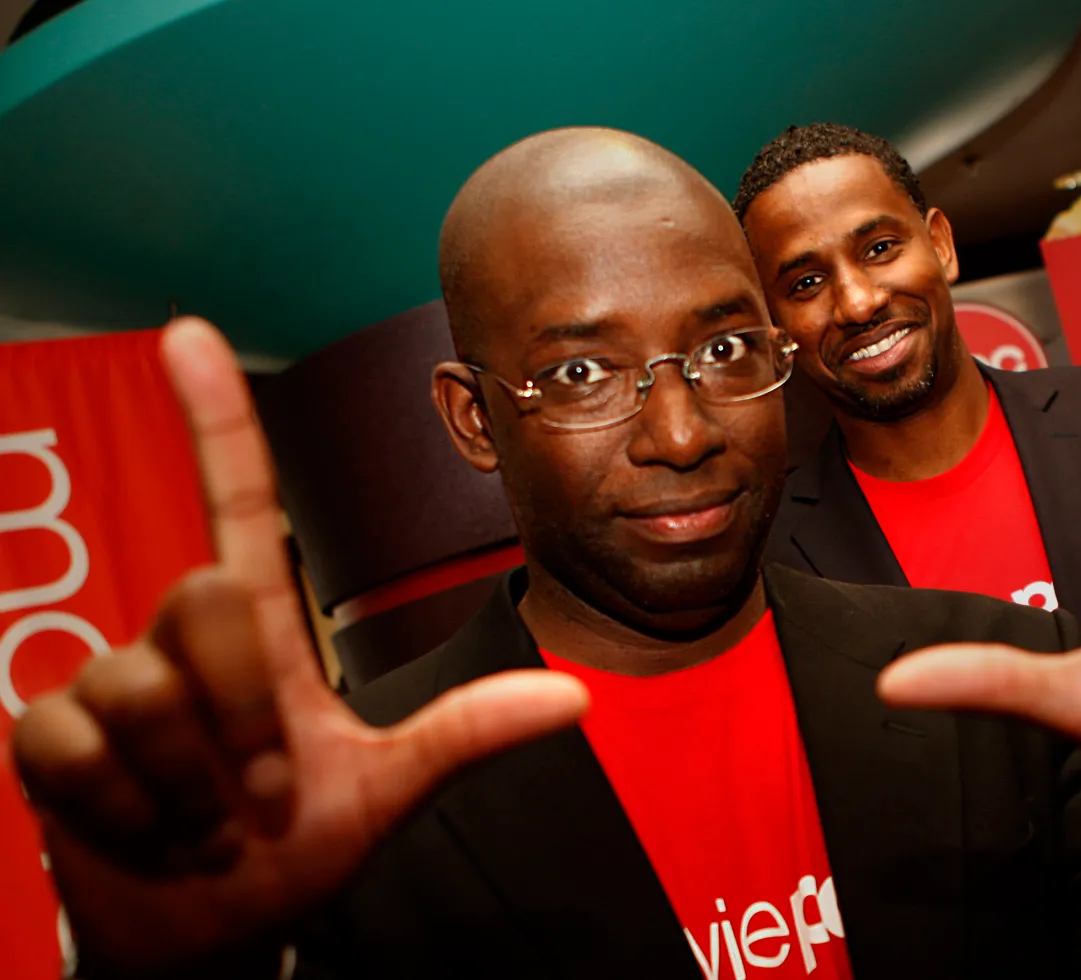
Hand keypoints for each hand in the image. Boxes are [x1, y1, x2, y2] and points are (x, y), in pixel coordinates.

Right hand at [11, 319, 586, 975]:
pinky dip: (128, 812)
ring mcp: (114, 686)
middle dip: (247, 720)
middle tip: (268, 801)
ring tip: (212, 826)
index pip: (238, 505)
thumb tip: (574, 699)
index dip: (218, 418)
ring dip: (194, 787)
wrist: (218, 929)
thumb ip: (462, 734)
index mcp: (267, 636)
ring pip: (140, 689)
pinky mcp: (50, 741)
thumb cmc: (299, 844)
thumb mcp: (388, 789)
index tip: (193, 331)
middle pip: (209, 602)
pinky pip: (74, 746)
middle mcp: (186, 642)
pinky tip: (147, 834)